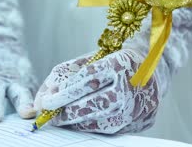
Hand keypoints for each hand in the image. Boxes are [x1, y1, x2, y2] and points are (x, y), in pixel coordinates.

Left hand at [34, 49, 159, 133]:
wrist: (153, 66)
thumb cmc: (113, 61)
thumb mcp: (90, 59)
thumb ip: (62, 76)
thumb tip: (38, 101)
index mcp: (120, 62)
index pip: (88, 79)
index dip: (64, 92)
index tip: (46, 101)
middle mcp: (133, 85)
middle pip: (95, 103)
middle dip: (67, 112)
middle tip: (50, 115)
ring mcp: (141, 104)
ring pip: (103, 122)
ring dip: (78, 123)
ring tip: (63, 120)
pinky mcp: (145, 120)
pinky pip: (114, 130)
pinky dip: (94, 128)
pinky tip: (82, 123)